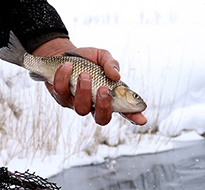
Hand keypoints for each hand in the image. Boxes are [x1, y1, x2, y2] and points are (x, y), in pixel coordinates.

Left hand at [32, 38, 146, 125]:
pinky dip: (64, 78)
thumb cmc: (87, 60)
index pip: (124, 110)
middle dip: (104, 106)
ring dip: (84, 91)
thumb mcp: (102, 57)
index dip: (133, 117)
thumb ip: (111, 64)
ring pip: (81, 109)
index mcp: (109, 96)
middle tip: (104, 89)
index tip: (142, 119)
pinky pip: (62, 92)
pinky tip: (67, 66)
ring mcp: (77, 104)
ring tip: (84, 74)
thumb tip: (115, 76)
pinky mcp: (61, 98)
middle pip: (102, 118)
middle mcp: (94, 104)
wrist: (63, 54)